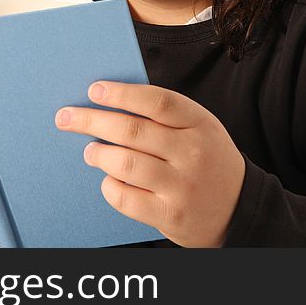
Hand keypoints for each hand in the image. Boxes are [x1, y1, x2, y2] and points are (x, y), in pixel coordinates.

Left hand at [55, 81, 244, 246]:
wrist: (239, 209)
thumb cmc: (207, 159)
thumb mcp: (199, 128)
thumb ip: (165, 115)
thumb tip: (110, 102)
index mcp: (200, 123)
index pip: (156, 101)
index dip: (121, 93)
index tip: (94, 89)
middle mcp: (192, 152)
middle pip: (132, 130)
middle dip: (92, 120)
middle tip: (66, 117)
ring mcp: (181, 186)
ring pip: (124, 163)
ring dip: (98, 154)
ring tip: (90, 151)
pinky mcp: (169, 214)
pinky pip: (125, 197)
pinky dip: (109, 186)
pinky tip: (108, 179)